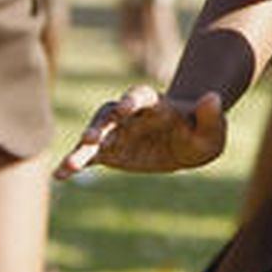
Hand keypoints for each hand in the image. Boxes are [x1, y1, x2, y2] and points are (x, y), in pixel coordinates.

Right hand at [53, 85, 225, 179]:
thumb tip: (212, 98)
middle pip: (111, 113)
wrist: (186, 143)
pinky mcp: (109, 151)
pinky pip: (88, 157)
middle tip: (90, 137)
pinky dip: (74, 164)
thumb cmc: (200, 133)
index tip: (125, 107)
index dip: (133, 100)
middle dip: (100, 124)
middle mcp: (131, 115)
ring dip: (82, 147)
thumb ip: (210, 115)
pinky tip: (59, 175)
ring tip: (70, 163)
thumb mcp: (212, 129)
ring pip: (95, 133)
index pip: (141, 97)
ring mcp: (118, 132)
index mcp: (157, 105)